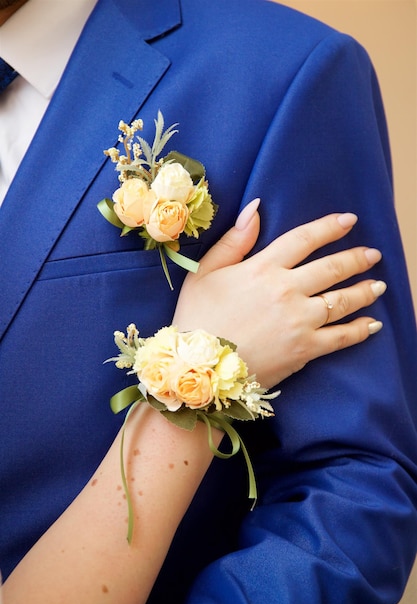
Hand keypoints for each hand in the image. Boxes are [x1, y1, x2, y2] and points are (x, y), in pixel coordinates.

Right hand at [173, 199, 385, 387]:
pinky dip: (360, 330)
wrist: (199, 368)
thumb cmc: (197, 318)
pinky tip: (373, 324)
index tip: (349, 220)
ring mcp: (300, 321)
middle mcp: (287, 290)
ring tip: (379, 285)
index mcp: (263, 268)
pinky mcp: (305, 349)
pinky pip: (341, 337)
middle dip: (356, 258)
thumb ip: (234, 240)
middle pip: (331, 268)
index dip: (330, 227)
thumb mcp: (205, 273)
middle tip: (373, 254)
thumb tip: (256, 208)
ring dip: (365, 290)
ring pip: (342, 300)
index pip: (305, 239)